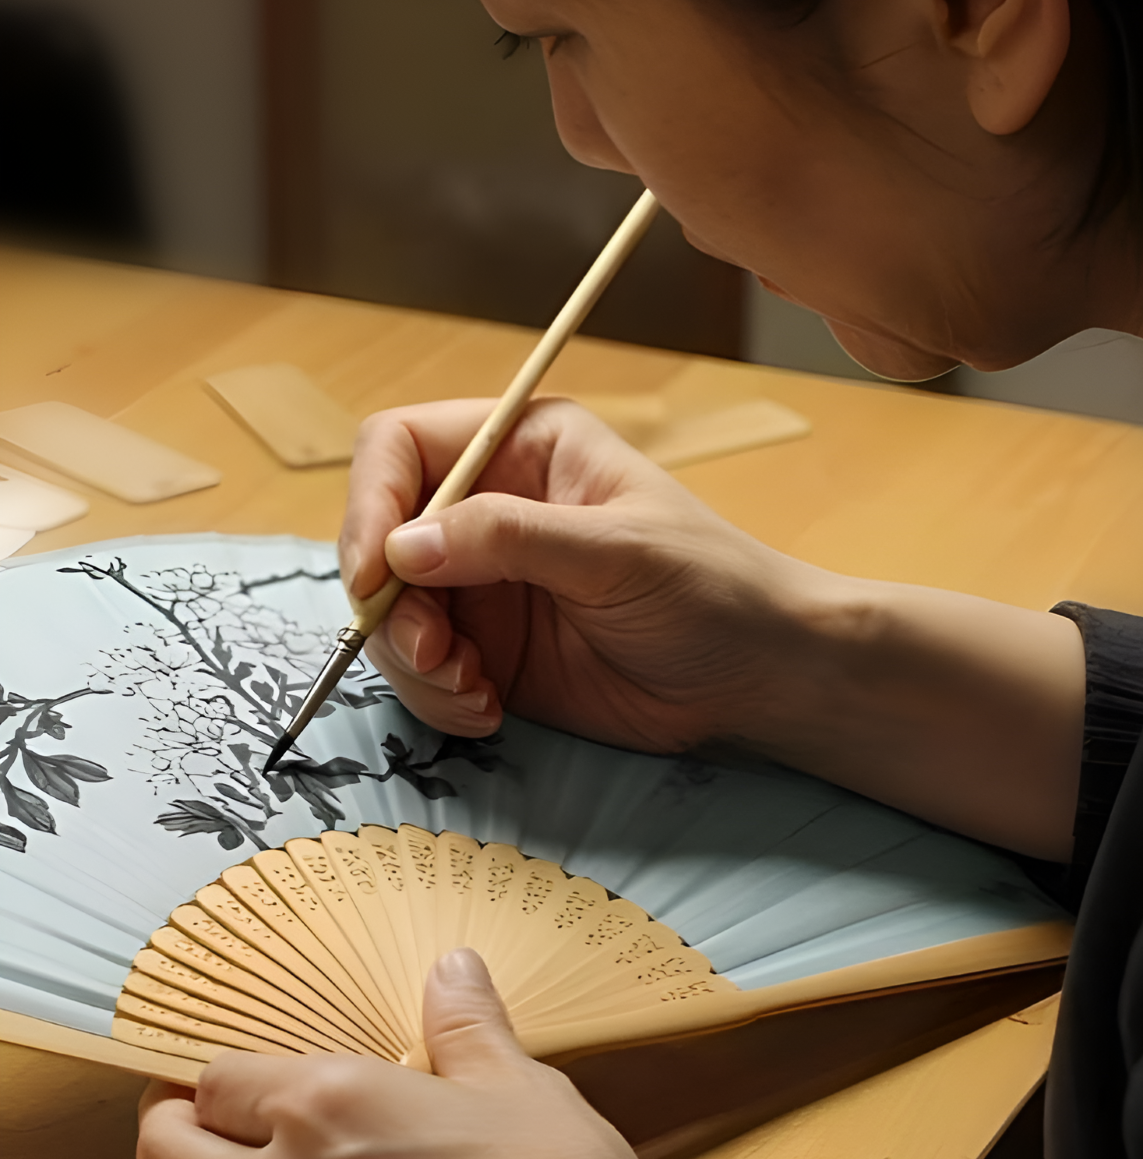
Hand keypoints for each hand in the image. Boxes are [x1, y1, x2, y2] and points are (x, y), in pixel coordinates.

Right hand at [339, 396, 1084, 858]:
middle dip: (391, 604)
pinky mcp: (488, 650)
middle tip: (436, 654)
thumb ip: (509, 538)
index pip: (399, 448)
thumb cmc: (709, 588)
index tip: (376, 575)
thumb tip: (403, 547)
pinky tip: (488, 710)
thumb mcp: (614, 551)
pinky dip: (436, 696)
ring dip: (412, 661)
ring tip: (473, 692)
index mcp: (520, 449)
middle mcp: (486, 510)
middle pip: (378, 538)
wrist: (756, 678)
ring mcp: (481, 584)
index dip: (371, 505)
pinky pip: (421, 670)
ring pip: (390, 613)